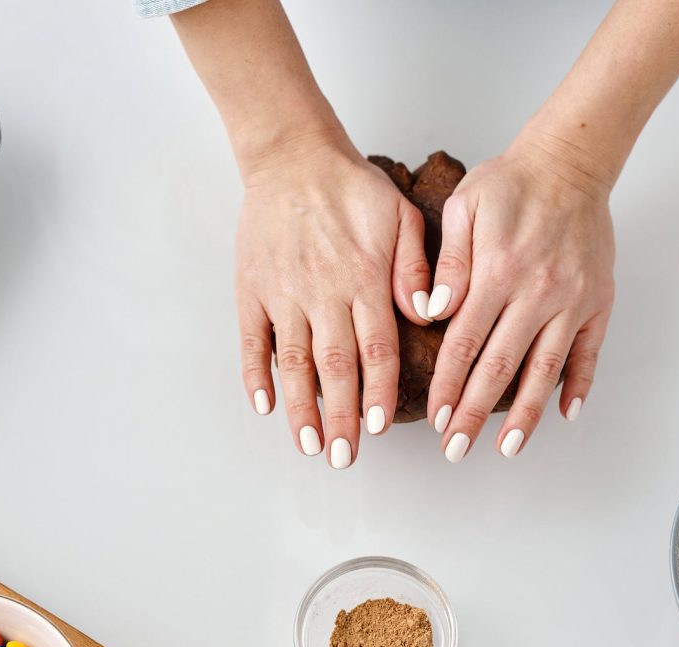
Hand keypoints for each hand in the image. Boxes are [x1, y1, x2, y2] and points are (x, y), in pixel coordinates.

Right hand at [236, 137, 431, 467]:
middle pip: (334, 367)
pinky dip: (256, 374)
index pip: (375, 348)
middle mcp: (323, 291)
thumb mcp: (402, 216)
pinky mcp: (252, 288)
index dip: (379, 392)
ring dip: (301, 407)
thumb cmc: (352, 188)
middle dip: (341, 417)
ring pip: (294, 361)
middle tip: (345, 456)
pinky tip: (264, 405)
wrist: (293, 158)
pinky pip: (253, 339)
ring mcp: (283, 292)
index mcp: (363, 278)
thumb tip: (426, 315)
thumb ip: (416, 268)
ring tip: (309, 445)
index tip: (381, 427)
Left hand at [420, 131, 615, 461]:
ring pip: (545, 370)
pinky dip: (578, 386)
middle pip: (500, 367)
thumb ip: (448, 265)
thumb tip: (432, 314)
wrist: (571, 163)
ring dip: (525, 414)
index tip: (435, 417)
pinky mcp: (598, 302)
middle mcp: (537, 293)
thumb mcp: (465, 208)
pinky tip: (564, 415)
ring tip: (507, 447)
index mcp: (498, 272)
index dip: (448, 385)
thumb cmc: (510, 184)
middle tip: (456, 449)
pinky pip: (589, 352)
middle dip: (474, 413)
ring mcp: (572, 301)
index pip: (465, 343)